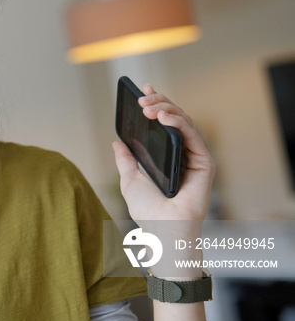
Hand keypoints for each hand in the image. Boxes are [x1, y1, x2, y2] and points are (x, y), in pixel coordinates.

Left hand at [112, 84, 214, 222]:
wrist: (161, 231)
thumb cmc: (148, 212)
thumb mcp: (129, 180)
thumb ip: (126, 160)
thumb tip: (117, 142)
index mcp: (168, 156)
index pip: (164, 124)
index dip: (157, 104)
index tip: (143, 89)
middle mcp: (183, 155)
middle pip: (175, 119)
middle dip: (159, 103)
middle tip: (142, 98)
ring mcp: (195, 158)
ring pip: (185, 122)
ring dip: (166, 108)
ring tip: (148, 106)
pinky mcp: (204, 164)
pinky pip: (192, 135)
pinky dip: (178, 122)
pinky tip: (163, 116)